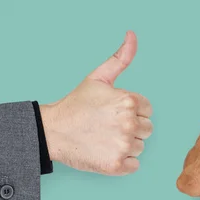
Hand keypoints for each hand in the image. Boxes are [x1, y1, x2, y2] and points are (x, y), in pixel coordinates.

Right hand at [40, 31, 152, 174]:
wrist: (53, 131)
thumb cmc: (76, 105)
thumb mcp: (98, 77)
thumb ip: (120, 58)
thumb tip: (132, 34)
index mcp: (129, 101)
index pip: (147, 110)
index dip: (130, 112)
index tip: (112, 113)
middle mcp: (129, 123)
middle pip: (147, 130)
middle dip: (131, 129)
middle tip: (107, 127)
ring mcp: (123, 145)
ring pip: (140, 147)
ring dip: (126, 146)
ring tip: (104, 139)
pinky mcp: (117, 165)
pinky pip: (134, 165)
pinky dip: (122, 163)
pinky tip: (105, 153)